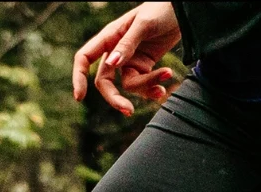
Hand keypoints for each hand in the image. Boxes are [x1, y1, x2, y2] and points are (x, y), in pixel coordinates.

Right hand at [72, 2, 181, 116]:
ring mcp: (130, 61)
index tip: (80, 97)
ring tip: (168, 73)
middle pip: (105, 81)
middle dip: (115, 98)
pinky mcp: (145, 67)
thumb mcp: (143, 25)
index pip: (85, 58)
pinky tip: (167, 79)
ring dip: (148, 85)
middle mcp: (116, 51)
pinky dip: (155, 86)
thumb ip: (127, 45)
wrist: (181, 12)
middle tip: (128, 111)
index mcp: (109, 36)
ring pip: (130, 85)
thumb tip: (111, 64)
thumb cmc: (159, 10)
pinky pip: (144, 85)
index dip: (79, 77)